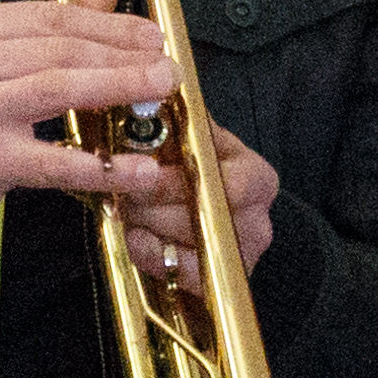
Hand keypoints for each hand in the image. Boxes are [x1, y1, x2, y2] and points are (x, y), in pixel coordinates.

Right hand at [0, 0, 173, 288]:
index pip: (49, 15)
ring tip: (162, 91)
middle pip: (60, 46)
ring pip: (61, 87)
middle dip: (123, 52)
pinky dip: (104, 166)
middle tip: (168, 64)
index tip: (150, 33)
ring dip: (120, 87)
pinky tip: (139, 171)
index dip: (107, 23)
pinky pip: (55, 159)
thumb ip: (39, 33)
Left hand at [110, 122, 276, 291]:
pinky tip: (134, 236)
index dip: (182, 178)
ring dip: (147, 222)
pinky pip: (180, 271)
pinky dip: (149, 252)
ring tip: (123, 206)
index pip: (234, 183)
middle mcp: (258, 219)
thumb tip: (153, 94)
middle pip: (204, 213)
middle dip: (153, 199)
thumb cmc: (196, 176)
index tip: (142, 166)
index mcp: (258, 177)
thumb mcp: (196, 144)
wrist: (204, 221)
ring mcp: (241, 255)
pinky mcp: (218, 283)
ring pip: (188, 240)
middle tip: (119, 186)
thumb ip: (182, 124)